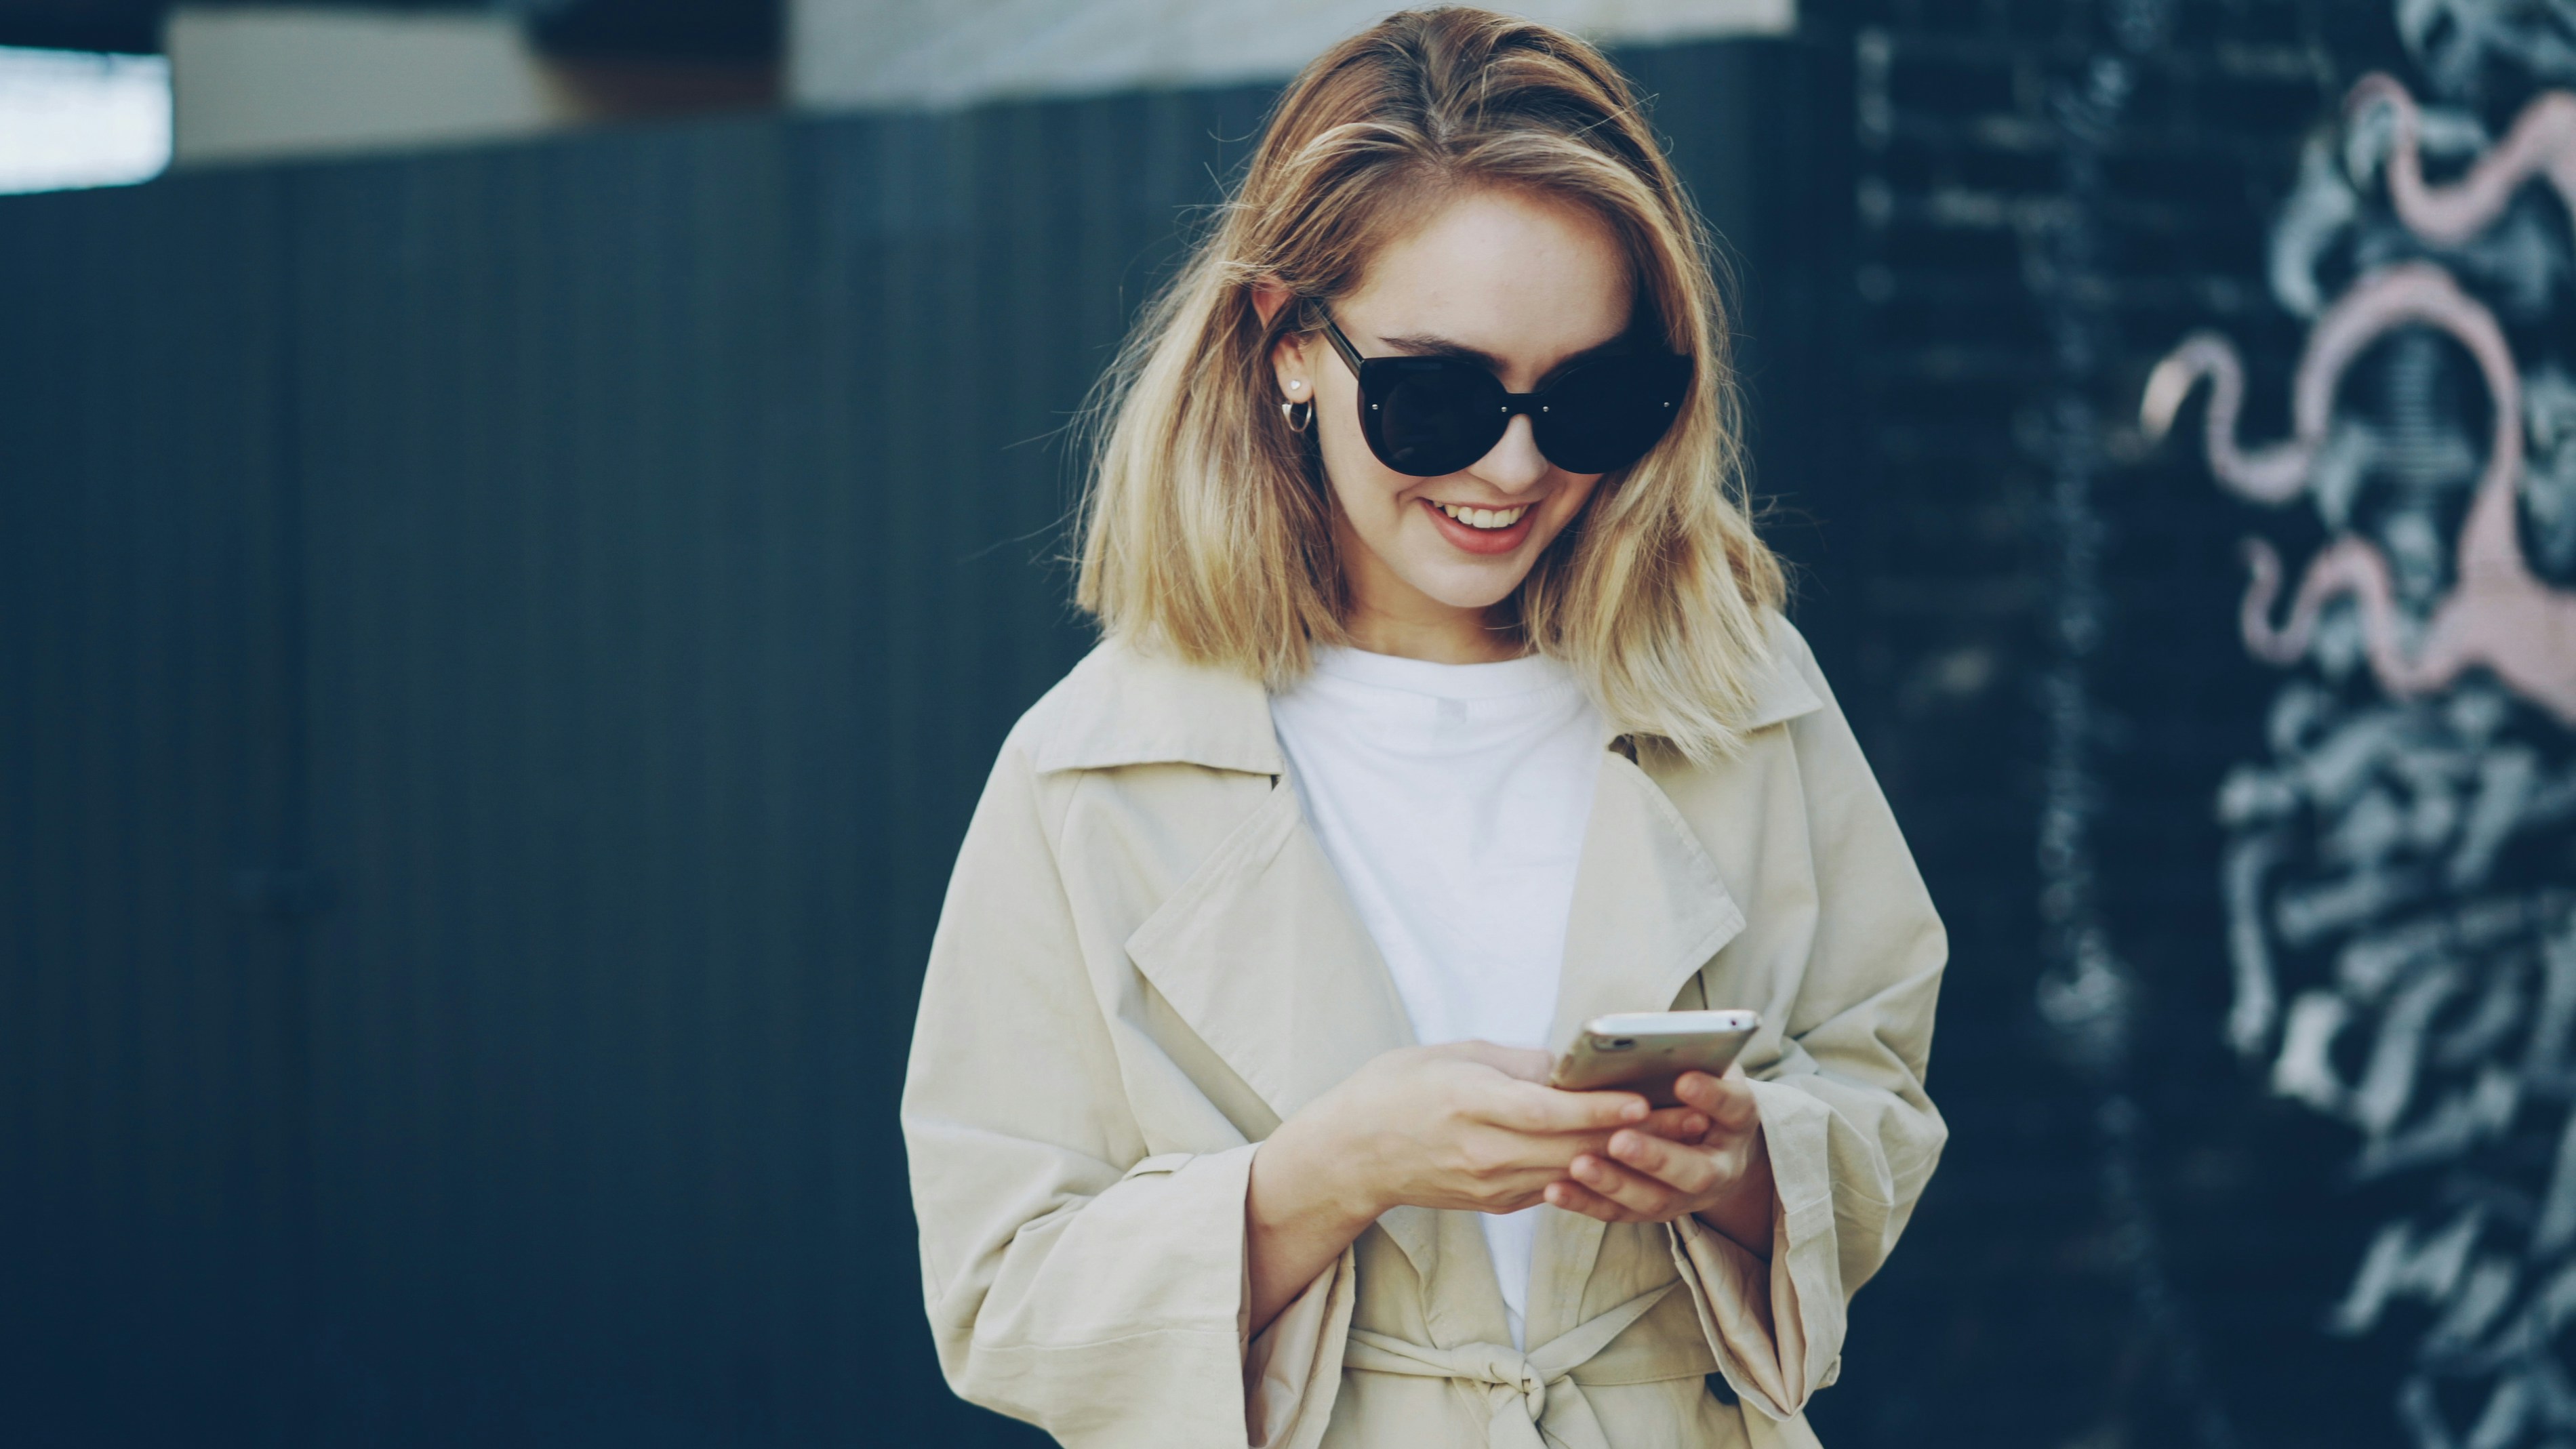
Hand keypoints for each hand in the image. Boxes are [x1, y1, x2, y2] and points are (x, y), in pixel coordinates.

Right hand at [1268, 1040, 1652, 1221]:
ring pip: (1574, 1172)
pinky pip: (1555, 1187)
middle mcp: (1485, 1152)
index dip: (1600, 1109)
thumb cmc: (1396, 1088)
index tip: (1644, 1099)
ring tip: (1678, 1135)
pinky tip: (1629, 1155)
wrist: (1351, 1154)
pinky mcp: (1495, 1203)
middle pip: (1575, 1147)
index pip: (1548, 1112)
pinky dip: (1593, 1171)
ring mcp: (1491, 1184)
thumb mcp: (1453, 1054)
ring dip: (1628, 1156)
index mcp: (1471, 1104)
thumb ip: (1517, 1062)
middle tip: (1691, 1114)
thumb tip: (1572, 1066)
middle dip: (1639, 1133)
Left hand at [1541, 1063, 1775, 1254]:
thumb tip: (1650, 1039)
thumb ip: (1689, 1056)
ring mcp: (1688, 1196)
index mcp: (1738, 1121)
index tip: (1683, 1079)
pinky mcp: (1653, 1210)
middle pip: (1695, 1171)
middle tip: (1620, 1140)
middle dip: (1656, 1157)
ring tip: (1579, 1164)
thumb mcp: (1707, 1067)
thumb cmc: (1698, 1090)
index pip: (1734, 1108)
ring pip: (1655, 1200)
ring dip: (1615, 1183)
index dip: (1711, 1096)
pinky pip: (1620, 1213)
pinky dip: (1587, 1202)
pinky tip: (1556, 1188)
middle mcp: (1721, 1167)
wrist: (1714, 1142)